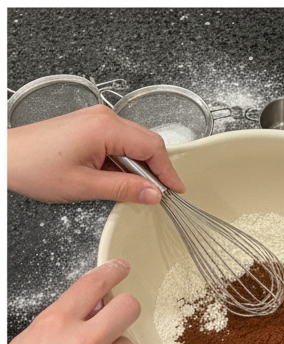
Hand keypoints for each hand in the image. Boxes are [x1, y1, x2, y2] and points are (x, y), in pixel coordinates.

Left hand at [7, 105, 185, 204]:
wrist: (6, 157)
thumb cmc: (34, 166)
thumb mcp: (85, 186)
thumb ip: (125, 189)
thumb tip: (153, 194)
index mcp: (105, 128)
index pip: (153, 147)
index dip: (168, 172)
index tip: (176, 191)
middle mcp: (102, 118)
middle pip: (147, 142)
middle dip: (156, 170)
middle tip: (158, 195)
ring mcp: (95, 120)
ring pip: (133, 143)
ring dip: (138, 167)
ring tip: (132, 190)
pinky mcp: (88, 127)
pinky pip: (118, 143)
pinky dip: (124, 162)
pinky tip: (117, 178)